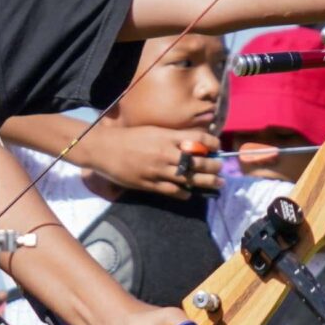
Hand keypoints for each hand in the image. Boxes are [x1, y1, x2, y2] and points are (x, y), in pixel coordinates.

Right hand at [76, 119, 221, 195]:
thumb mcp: (152, 130)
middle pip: (197, 160)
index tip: (218, 146)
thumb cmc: (128, 137)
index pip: (197, 138)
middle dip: (213, 165)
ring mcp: (157, 170)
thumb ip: (171, 137)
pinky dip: (184, 193)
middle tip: (221, 168)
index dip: (211, 143)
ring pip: (188, 178)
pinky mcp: (149, 184)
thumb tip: (192, 143)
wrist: (104, 149)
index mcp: (165, 136)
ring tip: (217, 183)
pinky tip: (190, 194)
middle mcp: (164, 153)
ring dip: (205, 181)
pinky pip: (172, 190)